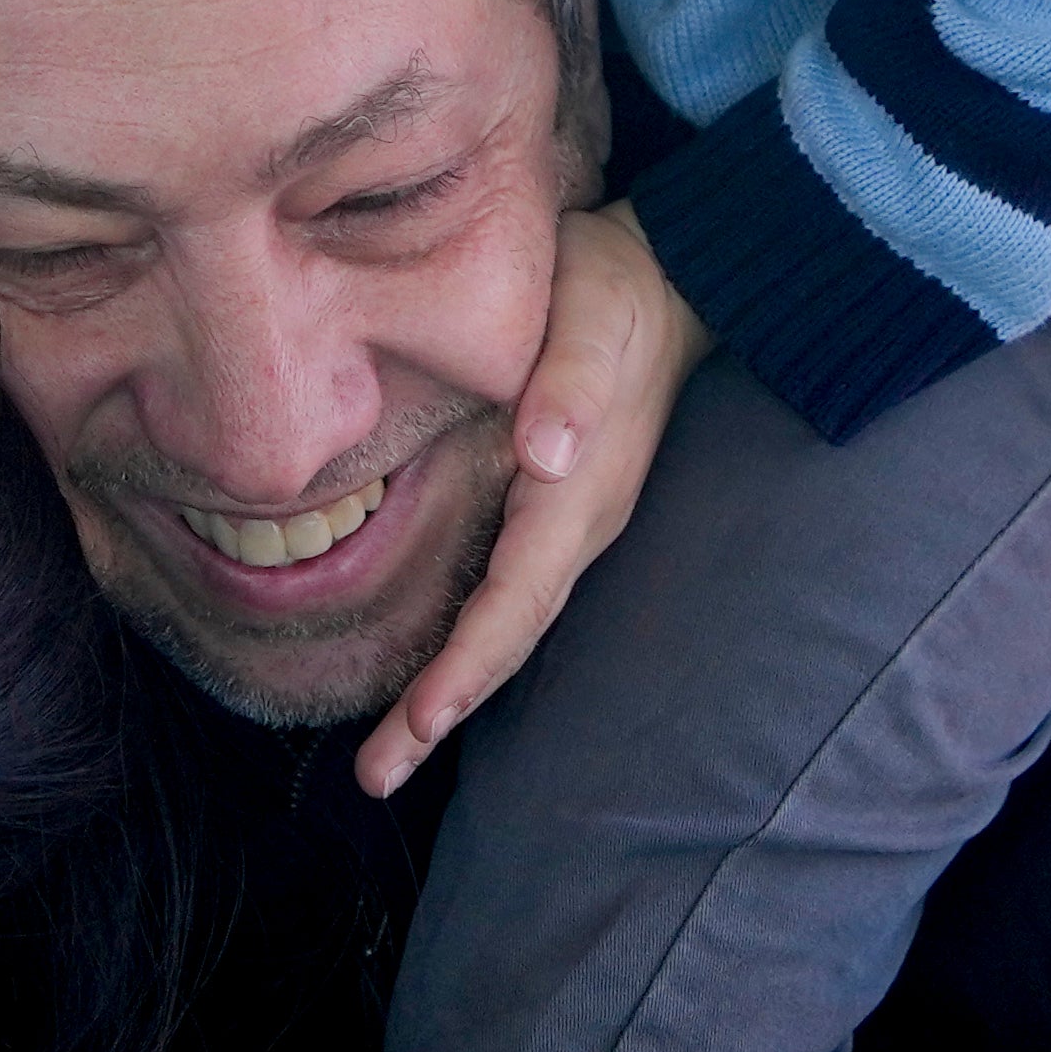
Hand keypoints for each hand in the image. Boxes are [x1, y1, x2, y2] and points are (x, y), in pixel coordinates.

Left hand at [363, 201, 701, 794]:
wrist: (676, 274)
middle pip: (506, 641)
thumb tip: (544, 453)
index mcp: (576, 498)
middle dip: (442, 711)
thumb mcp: (592, 315)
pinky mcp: (556, 507)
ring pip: (505, 626)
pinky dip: (464, 645)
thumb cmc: (618, 288)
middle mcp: (575, 528)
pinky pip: (506, 598)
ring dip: (448, 691)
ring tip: (389, 751)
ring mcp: (569, 523)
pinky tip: (426, 666)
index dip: (465, 668)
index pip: (514, 604)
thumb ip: (569, 381)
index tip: (418, 725)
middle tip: (374, 777)